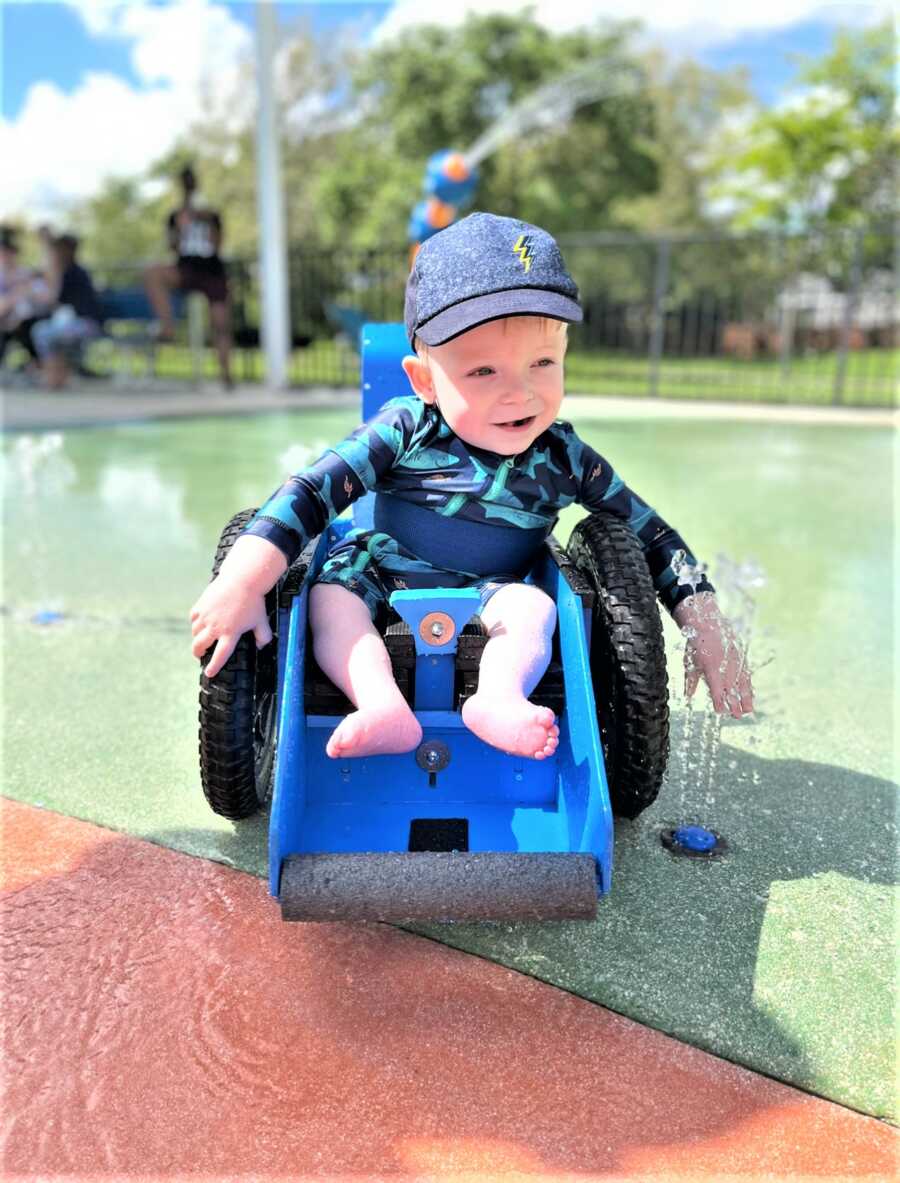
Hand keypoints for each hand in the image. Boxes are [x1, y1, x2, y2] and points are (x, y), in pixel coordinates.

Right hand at [190, 574, 272, 679]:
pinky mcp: (201, 605)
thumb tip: (260, 647)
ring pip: (195, 633)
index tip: (209, 673)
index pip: (220, 655)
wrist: (242, 579)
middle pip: (199, 646)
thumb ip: (263, 637)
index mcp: (230, 633)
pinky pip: (193, 619)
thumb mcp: (262, 621)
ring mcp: (206, 616)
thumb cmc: (253, 601)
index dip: (214, 666)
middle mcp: (216, 626)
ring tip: (201, 639)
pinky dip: (195, 623)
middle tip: (200, 655)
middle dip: (198, 653)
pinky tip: (200, 623)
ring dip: (197, 638)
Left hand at [673, 592, 753, 718]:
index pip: (716, 688)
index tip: (721, 712)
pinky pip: (746, 674)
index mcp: (710, 666)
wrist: (707, 622)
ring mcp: (735, 660)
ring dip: (745, 698)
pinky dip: (748, 686)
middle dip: (734, 703)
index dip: (719, 700)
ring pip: (741, 682)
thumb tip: (687, 697)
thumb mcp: (690, 662)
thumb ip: (691, 681)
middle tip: (737, 716)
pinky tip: (750, 696)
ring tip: (748, 711)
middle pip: (730, 688)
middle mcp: (725, 664)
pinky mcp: (741, 656)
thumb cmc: (696, 645)